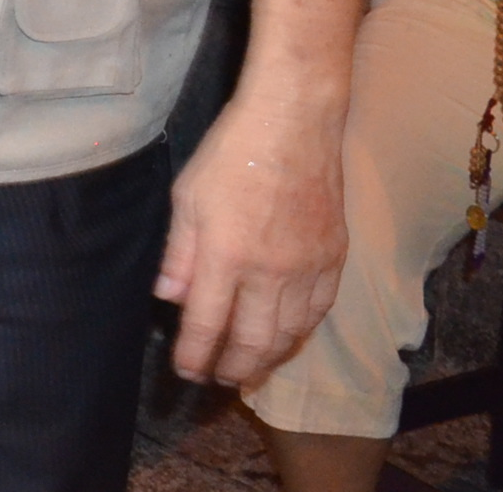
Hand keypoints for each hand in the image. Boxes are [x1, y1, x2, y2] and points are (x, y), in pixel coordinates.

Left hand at [156, 90, 349, 384]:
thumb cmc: (232, 152)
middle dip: (234, 368)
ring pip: (290, 334)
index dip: (195, 355)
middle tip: (218, 379)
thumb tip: (168, 298)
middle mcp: (270, 270)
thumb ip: (179, 253)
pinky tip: (287, 338)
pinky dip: (300, 334)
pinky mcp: (334, 258)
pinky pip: (318, 312)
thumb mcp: (187, 197)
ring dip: (268, 359)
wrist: (294, 122)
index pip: (207, 323)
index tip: (186, 371)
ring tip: (250, 369)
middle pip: (254, 341)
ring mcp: (308, 267)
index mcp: (226, 254)